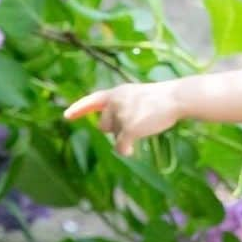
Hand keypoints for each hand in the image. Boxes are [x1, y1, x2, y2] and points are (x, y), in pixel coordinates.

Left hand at [64, 82, 182, 156]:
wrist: (176, 98)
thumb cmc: (161, 99)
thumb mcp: (136, 96)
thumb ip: (121, 107)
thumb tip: (115, 132)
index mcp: (117, 92)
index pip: (93, 100)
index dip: (79, 108)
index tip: (66, 116)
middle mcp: (115, 101)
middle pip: (104, 125)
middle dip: (116, 129)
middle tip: (138, 121)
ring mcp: (121, 114)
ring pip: (114, 136)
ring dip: (125, 137)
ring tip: (145, 124)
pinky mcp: (128, 128)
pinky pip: (119, 146)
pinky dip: (126, 150)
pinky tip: (133, 149)